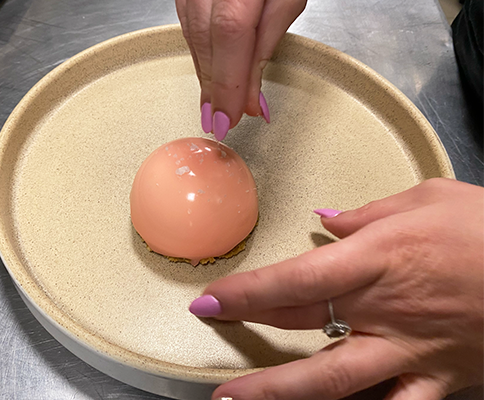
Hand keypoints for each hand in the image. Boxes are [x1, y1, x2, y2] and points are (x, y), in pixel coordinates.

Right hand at [175, 0, 305, 139]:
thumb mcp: (287, 1)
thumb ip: (266, 47)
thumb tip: (249, 98)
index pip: (229, 39)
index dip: (227, 86)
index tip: (228, 119)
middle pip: (205, 45)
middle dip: (214, 90)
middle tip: (219, 122)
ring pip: (192, 39)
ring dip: (205, 75)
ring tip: (213, 106)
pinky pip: (188, 26)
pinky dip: (199, 53)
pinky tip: (207, 72)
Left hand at [189, 178, 483, 398]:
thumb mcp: (427, 198)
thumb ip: (368, 214)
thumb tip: (328, 221)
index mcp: (377, 259)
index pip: (292, 280)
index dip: (244, 293)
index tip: (208, 299)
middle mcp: (384, 309)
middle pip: (300, 328)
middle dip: (248, 338)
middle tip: (209, 346)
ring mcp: (408, 351)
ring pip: (333, 383)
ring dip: (280, 395)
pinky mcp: (436, 379)